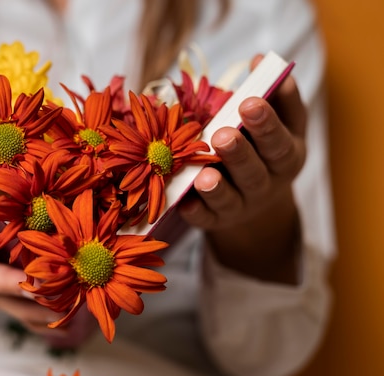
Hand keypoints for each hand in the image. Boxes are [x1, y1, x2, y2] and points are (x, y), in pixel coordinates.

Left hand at [178, 56, 305, 283]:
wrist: (259, 204)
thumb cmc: (265, 149)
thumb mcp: (281, 123)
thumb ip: (274, 94)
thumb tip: (257, 60)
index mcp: (286, 156)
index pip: (279, 141)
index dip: (266, 124)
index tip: (249, 102)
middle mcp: (266, 185)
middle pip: (254, 172)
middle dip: (238, 153)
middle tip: (222, 135)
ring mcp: (241, 206)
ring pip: (230, 200)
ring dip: (216, 188)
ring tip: (203, 176)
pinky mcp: (215, 221)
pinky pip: (204, 219)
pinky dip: (194, 212)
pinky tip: (183, 202)